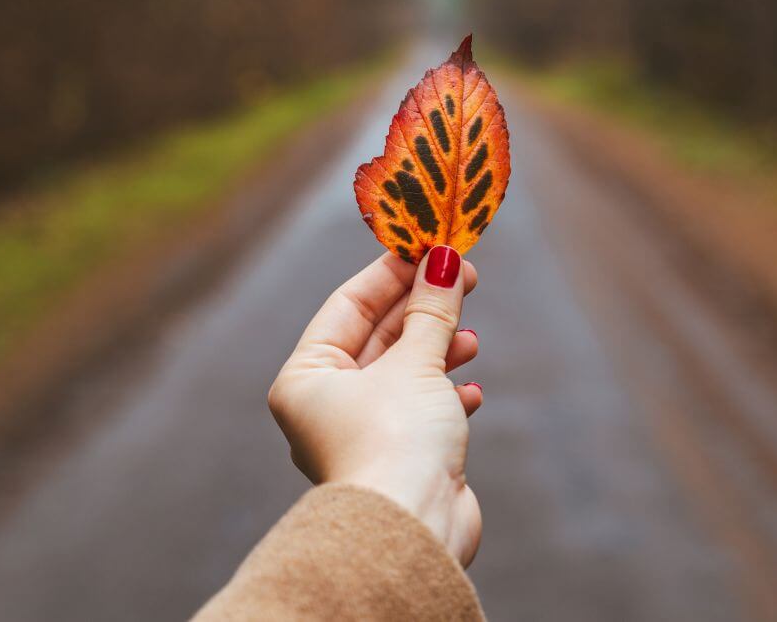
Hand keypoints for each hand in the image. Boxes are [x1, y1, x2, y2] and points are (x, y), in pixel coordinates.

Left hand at [267, 246, 483, 566]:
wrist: (412, 530)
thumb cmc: (395, 441)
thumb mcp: (416, 362)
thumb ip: (432, 309)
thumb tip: (446, 259)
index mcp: (306, 378)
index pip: (348, 305)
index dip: (392, 272)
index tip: (431, 245)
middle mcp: (326, 405)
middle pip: (378, 336)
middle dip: (422, 307)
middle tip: (464, 275)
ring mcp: (363, 434)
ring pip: (402, 373)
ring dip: (438, 349)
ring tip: (470, 337)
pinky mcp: (398, 460)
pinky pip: (421, 412)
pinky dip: (447, 396)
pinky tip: (471, 391)